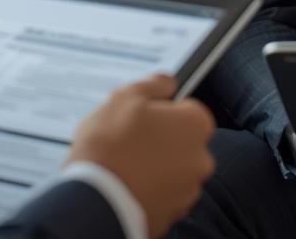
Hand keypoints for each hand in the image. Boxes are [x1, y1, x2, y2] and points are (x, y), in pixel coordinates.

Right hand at [67, 74, 215, 237]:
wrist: (95, 201)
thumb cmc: (109, 148)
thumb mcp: (124, 98)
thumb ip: (152, 85)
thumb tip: (166, 82)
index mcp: (195, 125)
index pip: (187, 109)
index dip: (161, 110)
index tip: (142, 116)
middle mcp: (201, 159)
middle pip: (181, 141)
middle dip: (159, 139)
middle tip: (128, 140)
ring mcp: (188, 189)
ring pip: (172, 169)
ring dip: (154, 165)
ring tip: (123, 164)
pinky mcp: (173, 213)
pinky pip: (163, 194)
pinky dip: (149, 189)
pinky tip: (126, 184)